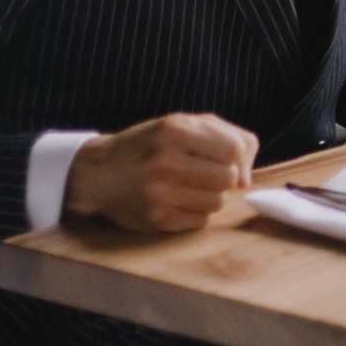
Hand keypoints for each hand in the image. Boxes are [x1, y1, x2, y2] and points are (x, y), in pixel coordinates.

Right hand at [64, 112, 256, 233]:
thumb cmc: (150, 145)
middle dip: (221, 177)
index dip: (235, 157)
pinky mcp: (156, 219)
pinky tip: (174, 201)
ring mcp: (159, 192)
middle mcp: (166, 161)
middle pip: (228, 178)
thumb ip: (228, 136)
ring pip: (217, 202)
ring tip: (185, 186)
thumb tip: (246, 178)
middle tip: (199, 173)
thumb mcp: (184, 124)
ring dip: (208, 196)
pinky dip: (194, 213)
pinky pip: (200, 221)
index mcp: (175, 130)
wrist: (99, 172)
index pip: (235, 149)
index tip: (221, 158)